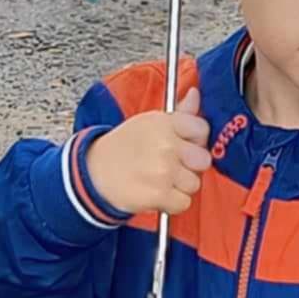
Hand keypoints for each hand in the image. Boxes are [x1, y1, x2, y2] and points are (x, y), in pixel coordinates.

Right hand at [86, 89, 211, 215]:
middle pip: (203, 160)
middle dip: (192, 166)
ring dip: (181, 186)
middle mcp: (166, 145)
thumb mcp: (149, 122)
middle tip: (174, 166)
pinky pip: (184, 203)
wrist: (96, 172)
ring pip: (194, 183)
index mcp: (164, 123)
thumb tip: (196, 94)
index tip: (184, 146)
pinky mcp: (159, 194)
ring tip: (162, 180)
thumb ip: (178, 113)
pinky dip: (173, 203)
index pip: (202, 129)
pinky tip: (159, 193)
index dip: (196, 140)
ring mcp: (163, 171)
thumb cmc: (125, 147)